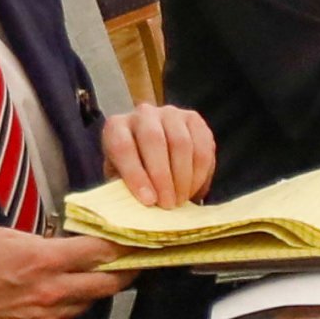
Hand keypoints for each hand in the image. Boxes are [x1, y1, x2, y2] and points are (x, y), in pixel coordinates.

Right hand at [0, 227, 123, 318]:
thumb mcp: (1, 237)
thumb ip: (39, 242)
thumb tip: (60, 247)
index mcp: (44, 261)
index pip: (100, 252)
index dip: (120, 245)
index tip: (132, 242)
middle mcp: (52, 294)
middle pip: (107, 284)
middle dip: (124, 273)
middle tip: (133, 264)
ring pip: (84, 305)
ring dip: (88, 292)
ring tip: (81, 279)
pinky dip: (58, 312)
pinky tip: (40, 303)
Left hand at [97, 104, 215, 206]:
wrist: (150, 152)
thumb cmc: (132, 171)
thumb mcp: (121, 179)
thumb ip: (126, 188)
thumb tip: (144, 204)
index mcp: (116, 127)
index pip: (123, 147)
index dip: (136, 175)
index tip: (148, 201)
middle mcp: (142, 114)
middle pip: (154, 140)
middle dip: (163, 177)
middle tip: (168, 204)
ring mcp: (170, 113)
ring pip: (181, 143)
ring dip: (184, 177)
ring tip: (181, 201)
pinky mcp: (194, 119)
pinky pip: (203, 146)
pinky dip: (201, 172)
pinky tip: (194, 189)